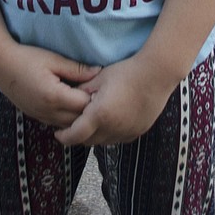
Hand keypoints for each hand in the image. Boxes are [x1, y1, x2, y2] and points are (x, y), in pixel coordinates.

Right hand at [0, 45, 101, 127]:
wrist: (0, 64)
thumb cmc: (27, 58)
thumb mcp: (54, 59)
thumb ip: (77, 69)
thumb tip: (98, 72)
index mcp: (55, 96)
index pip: (85, 105)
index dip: (96, 97)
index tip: (103, 87)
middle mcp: (49, 112)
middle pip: (79, 120)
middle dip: (91, 110)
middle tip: (99, 96)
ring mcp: (41, 116)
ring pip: (69, 126)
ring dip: (79, 116)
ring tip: (87, 100)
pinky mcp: (36, 116)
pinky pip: (58, 123)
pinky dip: (68, 118)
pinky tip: (71, 105)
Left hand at [54, 55, 172, 146]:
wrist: (156, 74)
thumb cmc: (126, 72)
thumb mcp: (99, 78)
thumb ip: (82, 91)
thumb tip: (69, 97)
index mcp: (99, 115)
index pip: (75, 135)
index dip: (64, 137)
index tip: (58, 133)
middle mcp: (112, 128)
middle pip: (87, 141)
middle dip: (78, 136)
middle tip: (72, 126)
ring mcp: (126, 132)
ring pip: (103, 142)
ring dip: (94, 136)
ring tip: (91, 123)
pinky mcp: (137, 132)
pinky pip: (117, 139)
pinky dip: (109, 135)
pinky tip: (110, 122)